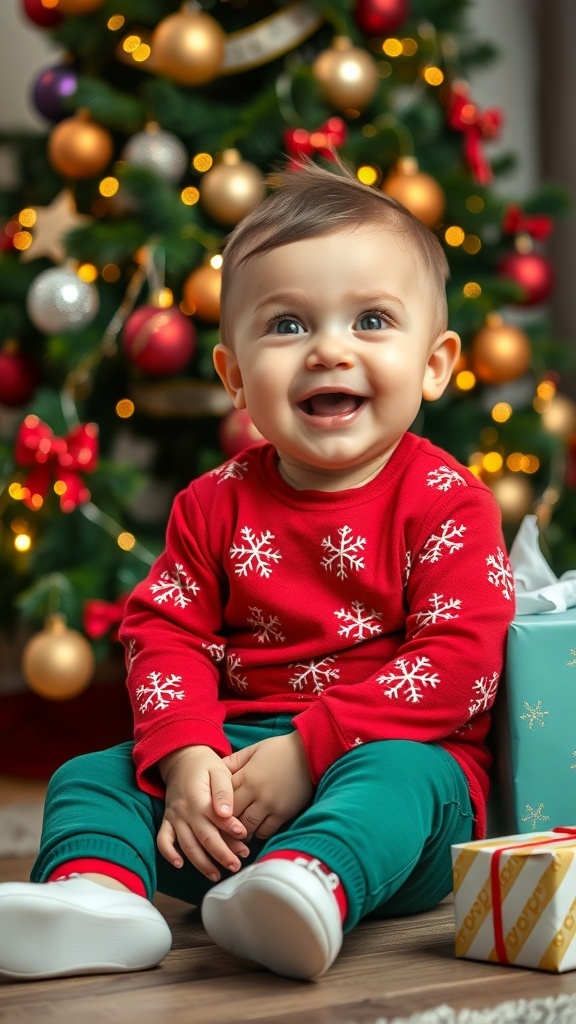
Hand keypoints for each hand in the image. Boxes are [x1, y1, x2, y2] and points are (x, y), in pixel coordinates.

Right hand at [157, 745, 248, 881]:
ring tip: (216, 874)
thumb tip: (226, 813)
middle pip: (203, 839)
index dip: (231, 832)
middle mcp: (185, 811)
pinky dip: (168, 854)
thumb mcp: (218, 770)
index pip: (216, 821)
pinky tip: (180, 864)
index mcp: (199, 799)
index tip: (245, 838)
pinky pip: (163, 840)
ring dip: (201, 863)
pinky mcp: (167, 820)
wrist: (181, 757)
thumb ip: (223, 792)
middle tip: (237, 865)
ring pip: (186, 845)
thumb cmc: (204, 764)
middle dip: (221, 855)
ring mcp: (174, 817)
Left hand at [223, 732, 313, 840]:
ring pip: (246, 827)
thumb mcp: (254, 749)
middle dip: (224, 822)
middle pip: (232, 815)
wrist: (310, 753)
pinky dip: (258, 833)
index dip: (216, 805)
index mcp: (246, 775)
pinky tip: (255, 829)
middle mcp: (256, 793)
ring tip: (236, 832)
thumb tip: (217, 768)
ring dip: (240, 831)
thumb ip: (234, 761)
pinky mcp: (283, 814)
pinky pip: (265, 831)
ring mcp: (270, 805)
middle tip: (220, 827)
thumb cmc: (280, 749)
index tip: (212, 811)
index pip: (222, 797)